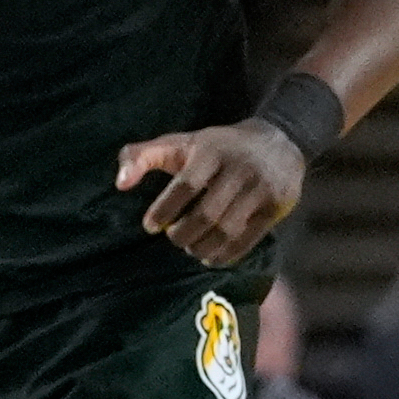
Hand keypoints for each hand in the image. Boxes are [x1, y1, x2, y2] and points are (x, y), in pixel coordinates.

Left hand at [117, 118, 302, 266]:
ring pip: (227, 231)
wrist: (278, 141)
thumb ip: (140, 156)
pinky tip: (210, 257)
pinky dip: (226, 255)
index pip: (185, 185)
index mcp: (211, 150)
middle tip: (172, 238)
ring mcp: (262, 189)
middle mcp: (240, 169)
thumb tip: (120, 184)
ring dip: (202, 247)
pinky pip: (248, 240)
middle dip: (183, 234)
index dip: (164, 210)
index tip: (149, 226)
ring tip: (189, 247)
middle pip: (206, 214)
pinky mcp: (277, 207)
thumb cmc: (215, 146)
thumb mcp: (177, 142)